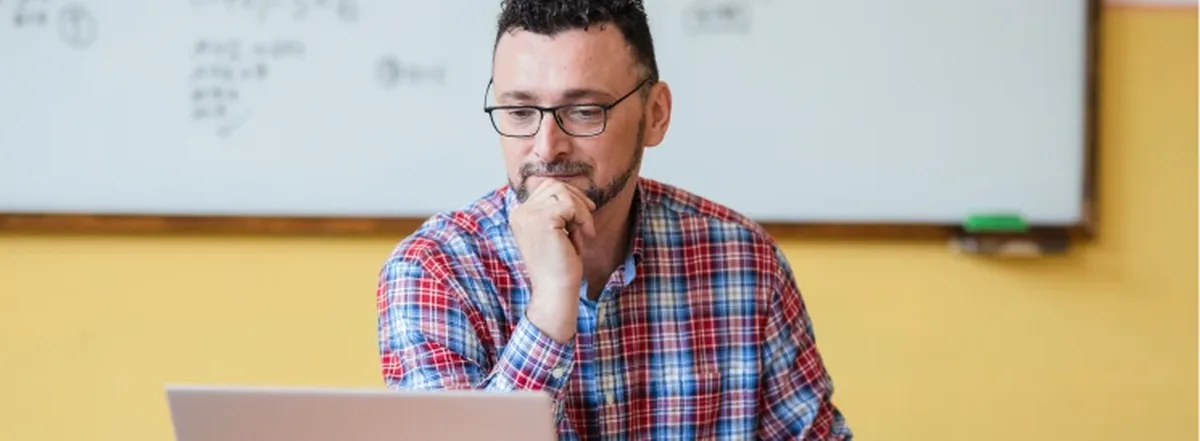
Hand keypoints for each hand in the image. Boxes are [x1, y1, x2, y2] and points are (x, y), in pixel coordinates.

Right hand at [509, 179, 596, 342]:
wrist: (555, 291)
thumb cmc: (559, 265)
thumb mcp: (556, 232)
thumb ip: (558, 210)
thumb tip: (576, 190)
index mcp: (519, 215)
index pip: (545, 186)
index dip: (569, 196)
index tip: (582, 215)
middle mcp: (519, 212)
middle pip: (554, 184)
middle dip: (577, 199)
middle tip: (587, 222)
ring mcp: (528, 215)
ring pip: (563, 191)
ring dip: (581, 209)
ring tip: (585, 231)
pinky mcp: (543, 219)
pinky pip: (571, 204)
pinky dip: (584, 217)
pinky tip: (586, 235)